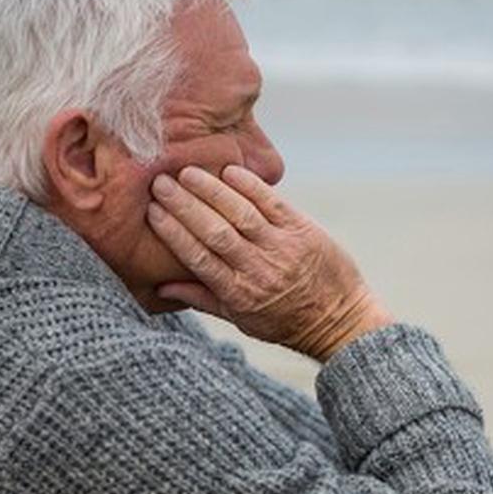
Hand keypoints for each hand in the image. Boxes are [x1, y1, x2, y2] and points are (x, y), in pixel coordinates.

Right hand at [146, 164, 392, 360]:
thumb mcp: (241, 319)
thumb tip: (160, 288)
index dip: (173, 232)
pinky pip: (272, 203)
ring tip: (187, 172)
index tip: (152, 211)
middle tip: (161, 183)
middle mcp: (258, 270)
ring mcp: (282, 248)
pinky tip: (229, 171)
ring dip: (211, 190)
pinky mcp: (303, 231)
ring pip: (240, 214)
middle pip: (214, 232)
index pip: (197, 257)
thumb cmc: (285, 322)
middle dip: (184, 205)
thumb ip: (201, 299)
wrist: (340, 321)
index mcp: (238, 293)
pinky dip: (249, 186)